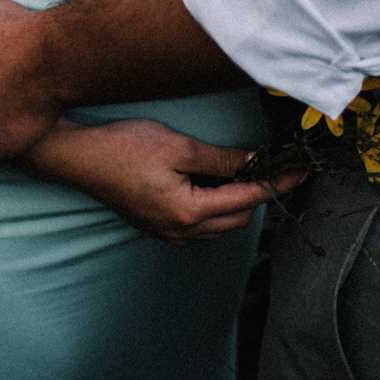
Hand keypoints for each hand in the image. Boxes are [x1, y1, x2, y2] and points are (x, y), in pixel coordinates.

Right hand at [23, 119, 305, 246]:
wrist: (78, 157)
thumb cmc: (124, 146)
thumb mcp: (178, 147)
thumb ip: (220, 160)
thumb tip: (255, 163)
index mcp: (189, 212)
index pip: (247, 200)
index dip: (277, 185)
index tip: (301, 172)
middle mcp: (180, 231)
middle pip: (237, 218)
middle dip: (260, 195)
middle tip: (277, 167)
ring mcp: (166, 233)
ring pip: (219, 225)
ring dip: (238, 203)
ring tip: (249, 173)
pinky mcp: (156, 226)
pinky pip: (199, 226)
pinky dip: (216, 208)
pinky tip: (216, 186)